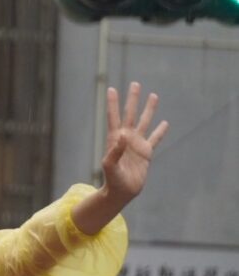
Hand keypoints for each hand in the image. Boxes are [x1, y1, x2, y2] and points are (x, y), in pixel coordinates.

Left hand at [101, 82, 167, 203]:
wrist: (122, 191)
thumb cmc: (113, 179)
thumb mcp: (110, 166)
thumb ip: (115, 152)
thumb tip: (123, 137)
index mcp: (115, 139)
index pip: (114, 117)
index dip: (112, 103)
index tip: (111, 89)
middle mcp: (126, 138)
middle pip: (131, 114)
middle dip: (133, 99)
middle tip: (135, 84)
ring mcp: (137, 144)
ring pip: (144, 122)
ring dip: (149, 109)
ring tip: (153, 95)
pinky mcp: (146, 153)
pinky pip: (155, 139)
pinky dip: (160, 131)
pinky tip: (165, 122)